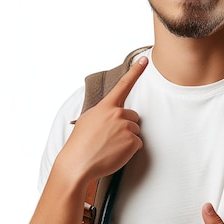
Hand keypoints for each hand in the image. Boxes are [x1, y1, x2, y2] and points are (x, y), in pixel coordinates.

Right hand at [60, 56, 147, 181]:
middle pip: (133, 116)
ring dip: (126, 139)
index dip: (136, 71)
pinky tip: (115, 153)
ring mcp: (126, 127)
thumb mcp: (88, 120)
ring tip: (110, 146)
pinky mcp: (132, 141)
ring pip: (135, 131)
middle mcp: (117, 114)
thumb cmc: (80, 144)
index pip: (123, 85)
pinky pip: (137, 143)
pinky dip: (129, 150)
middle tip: (111, 137)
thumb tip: (113, 114)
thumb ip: (103, 113)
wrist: (78, 163)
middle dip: (126, 125)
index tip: (145, 60)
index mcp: (106, 106)